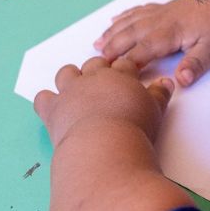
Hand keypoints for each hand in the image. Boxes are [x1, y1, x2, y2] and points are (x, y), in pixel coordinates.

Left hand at [33, 57, 173, 146]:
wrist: (104, 146)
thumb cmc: (134, 129)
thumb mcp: (155, 110)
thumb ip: (160, 94)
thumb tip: (166, 82)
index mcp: (120, 76)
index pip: (123, 64)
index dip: (126, 69)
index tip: (128, 76)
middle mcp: (93, 79)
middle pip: (94, 64)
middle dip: (99, 70)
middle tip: (105, 83)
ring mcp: (70, 92)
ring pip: (66, 73)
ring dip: (71, 77)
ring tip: (78, 90)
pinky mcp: (53, 109)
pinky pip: (43, 98)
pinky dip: (47, 102)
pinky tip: (54, 107)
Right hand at [94, 0, 209, 86]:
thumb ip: (196, 64)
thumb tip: (181, 80)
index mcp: (170, 32)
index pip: (143, 49)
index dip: (127, 61)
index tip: (112, 73)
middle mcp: (160, 20)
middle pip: (130, 34)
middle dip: (112, 48)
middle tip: (97, 62)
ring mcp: (161, 11)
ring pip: (130, 22)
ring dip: (113, 33)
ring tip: (97, 44)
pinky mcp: (165, 7)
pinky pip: (138, 11)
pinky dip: (124, 16)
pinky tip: (115, 20)